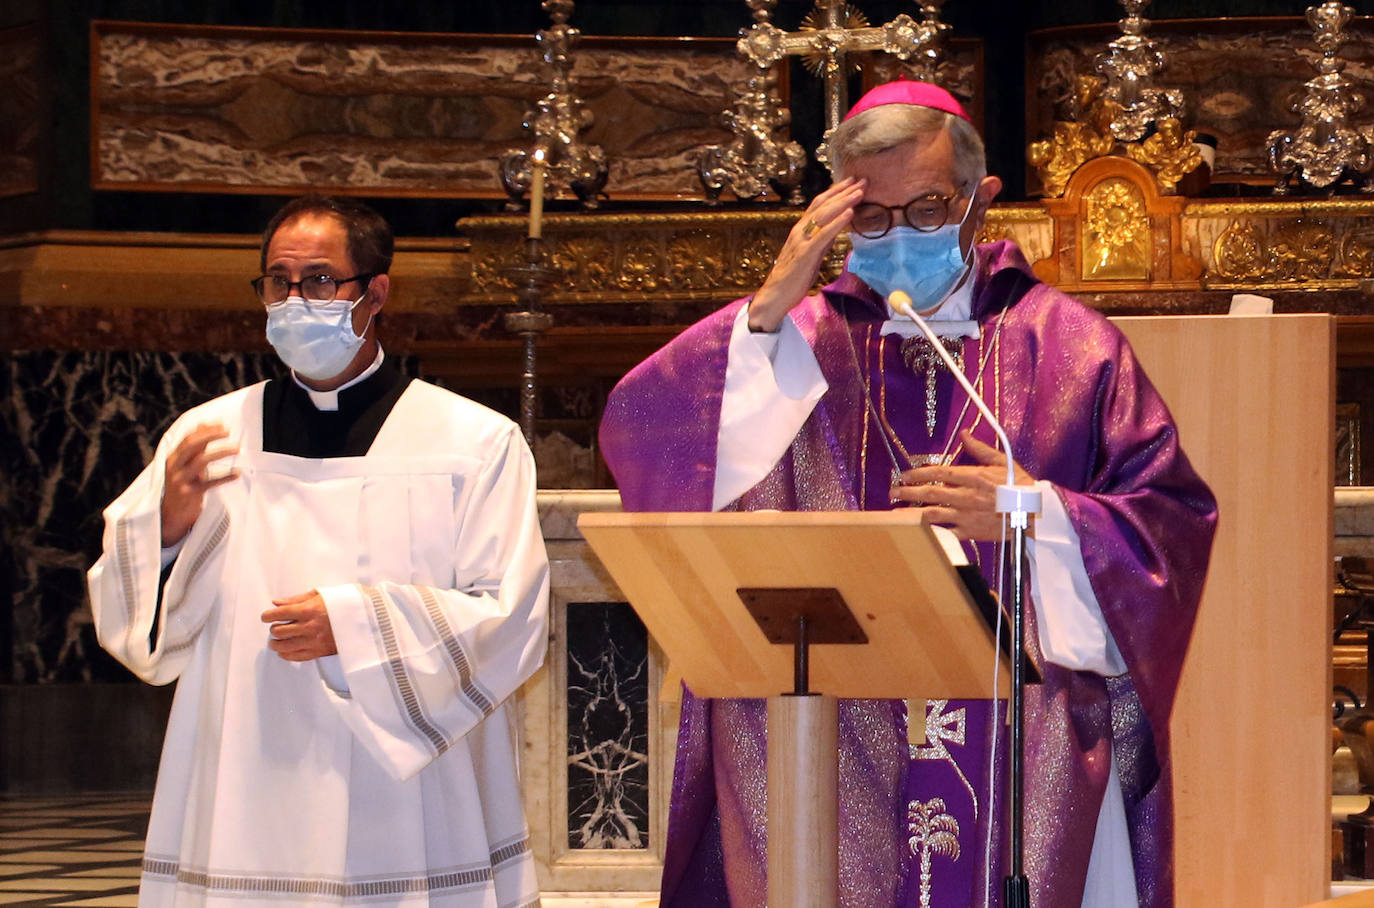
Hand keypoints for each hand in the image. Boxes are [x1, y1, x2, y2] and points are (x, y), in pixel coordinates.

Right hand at [161, 423, 238, 546]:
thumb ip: (196, 447)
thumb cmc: (182, 485)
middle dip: (210, 435)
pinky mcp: (190, 493)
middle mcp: (174, 467)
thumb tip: (204, 424)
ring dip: (221, 452)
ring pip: (201, 460)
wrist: (171, 513)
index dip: (206, 430)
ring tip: (236, 448)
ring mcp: (181, 480)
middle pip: (192, 445)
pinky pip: (210, 482)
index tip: (222, 425)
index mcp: (173, 458)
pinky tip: (237, 473)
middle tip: (228, 432)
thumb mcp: (186, 464)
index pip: (189, 439)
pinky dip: (225, 477)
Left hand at [262, 591, 337, 661]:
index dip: (267, 616)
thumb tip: (277, 603)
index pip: (278, 614)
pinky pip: (295, 657)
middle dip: (273, 628)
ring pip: (283, 646)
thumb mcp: (320, 595)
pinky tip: (285, 651)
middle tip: (275, 626)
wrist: (363, 619)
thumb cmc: (342, 604)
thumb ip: (296, 599)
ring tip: (276, 640)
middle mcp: (309, 626)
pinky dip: (286, 655)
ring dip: (276, 643)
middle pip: (278, 631)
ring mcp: (313, 641)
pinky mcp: (319, 652)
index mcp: (308, 610)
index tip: (266, 617)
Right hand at [748, 177, 866, 332]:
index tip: (852, 182)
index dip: (836, 192)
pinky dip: (837, 222)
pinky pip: (824, 235)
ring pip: (824, 215)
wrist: (775, 296)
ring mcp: (801, 241)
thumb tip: (836, 230)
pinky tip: (850, 212)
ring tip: (859, 192)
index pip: (819, 205)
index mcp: (800, 230)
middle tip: (862, 180)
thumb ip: (822, 241)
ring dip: (843, 201)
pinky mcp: (805, 253)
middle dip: (843, 191)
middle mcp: (800, 230)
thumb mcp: (811, 255)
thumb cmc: (793, 278)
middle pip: (823, 205)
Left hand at [889, 431, 1036, 541]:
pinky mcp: (971, 532)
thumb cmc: (1022, 487)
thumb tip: (964, 434)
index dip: (917, 473)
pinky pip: (946, 533)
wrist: (1036, 514)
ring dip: (911, 511)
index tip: (903, 474)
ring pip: (932, 513)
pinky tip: (917, 530)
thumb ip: (980, 449)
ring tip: (896, 511)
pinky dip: (930, 532)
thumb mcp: (1003, 462)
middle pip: (930, 493)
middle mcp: (965, 496)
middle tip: (893, 491)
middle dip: (907, 492)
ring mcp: (966, 516)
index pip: (938, 472)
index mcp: (972, 477)